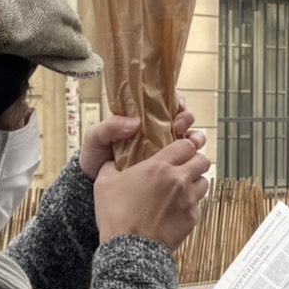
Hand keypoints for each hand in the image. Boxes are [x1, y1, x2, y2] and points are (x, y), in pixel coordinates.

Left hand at [80, 94, 205, 176]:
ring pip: (188, 137)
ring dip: (194, 136)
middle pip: (181, 117)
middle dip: (186, 118)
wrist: (93, 187)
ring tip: (191, 143)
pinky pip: (185, 160)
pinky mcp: (166, 167)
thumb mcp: (96, 138)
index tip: (174, 109)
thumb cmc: (94, 159)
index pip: (164, 102)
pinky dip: (193, 157)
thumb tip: (135, 122)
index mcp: (140, 119)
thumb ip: (109, 127)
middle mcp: (155, 131)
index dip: (175, 101)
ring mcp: (162, 149)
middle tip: (179, 127)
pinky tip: (191, 159)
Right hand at [95, 136, 210, 248]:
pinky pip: (198, 205)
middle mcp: (178, 180)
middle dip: (195, 161)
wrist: (130, 249)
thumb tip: (111, 159)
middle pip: (202, 160)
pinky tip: (176, 210)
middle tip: (183, 167)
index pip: (186, 145)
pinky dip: (191, 205)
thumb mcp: (104, 183)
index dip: (183, 146)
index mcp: (159, 167)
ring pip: (204, 182)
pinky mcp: (192, 219)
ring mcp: (189, 200)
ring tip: (181, 189)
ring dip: (195, 182)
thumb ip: (110, 165)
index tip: (177, 151)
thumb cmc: (116, 216)